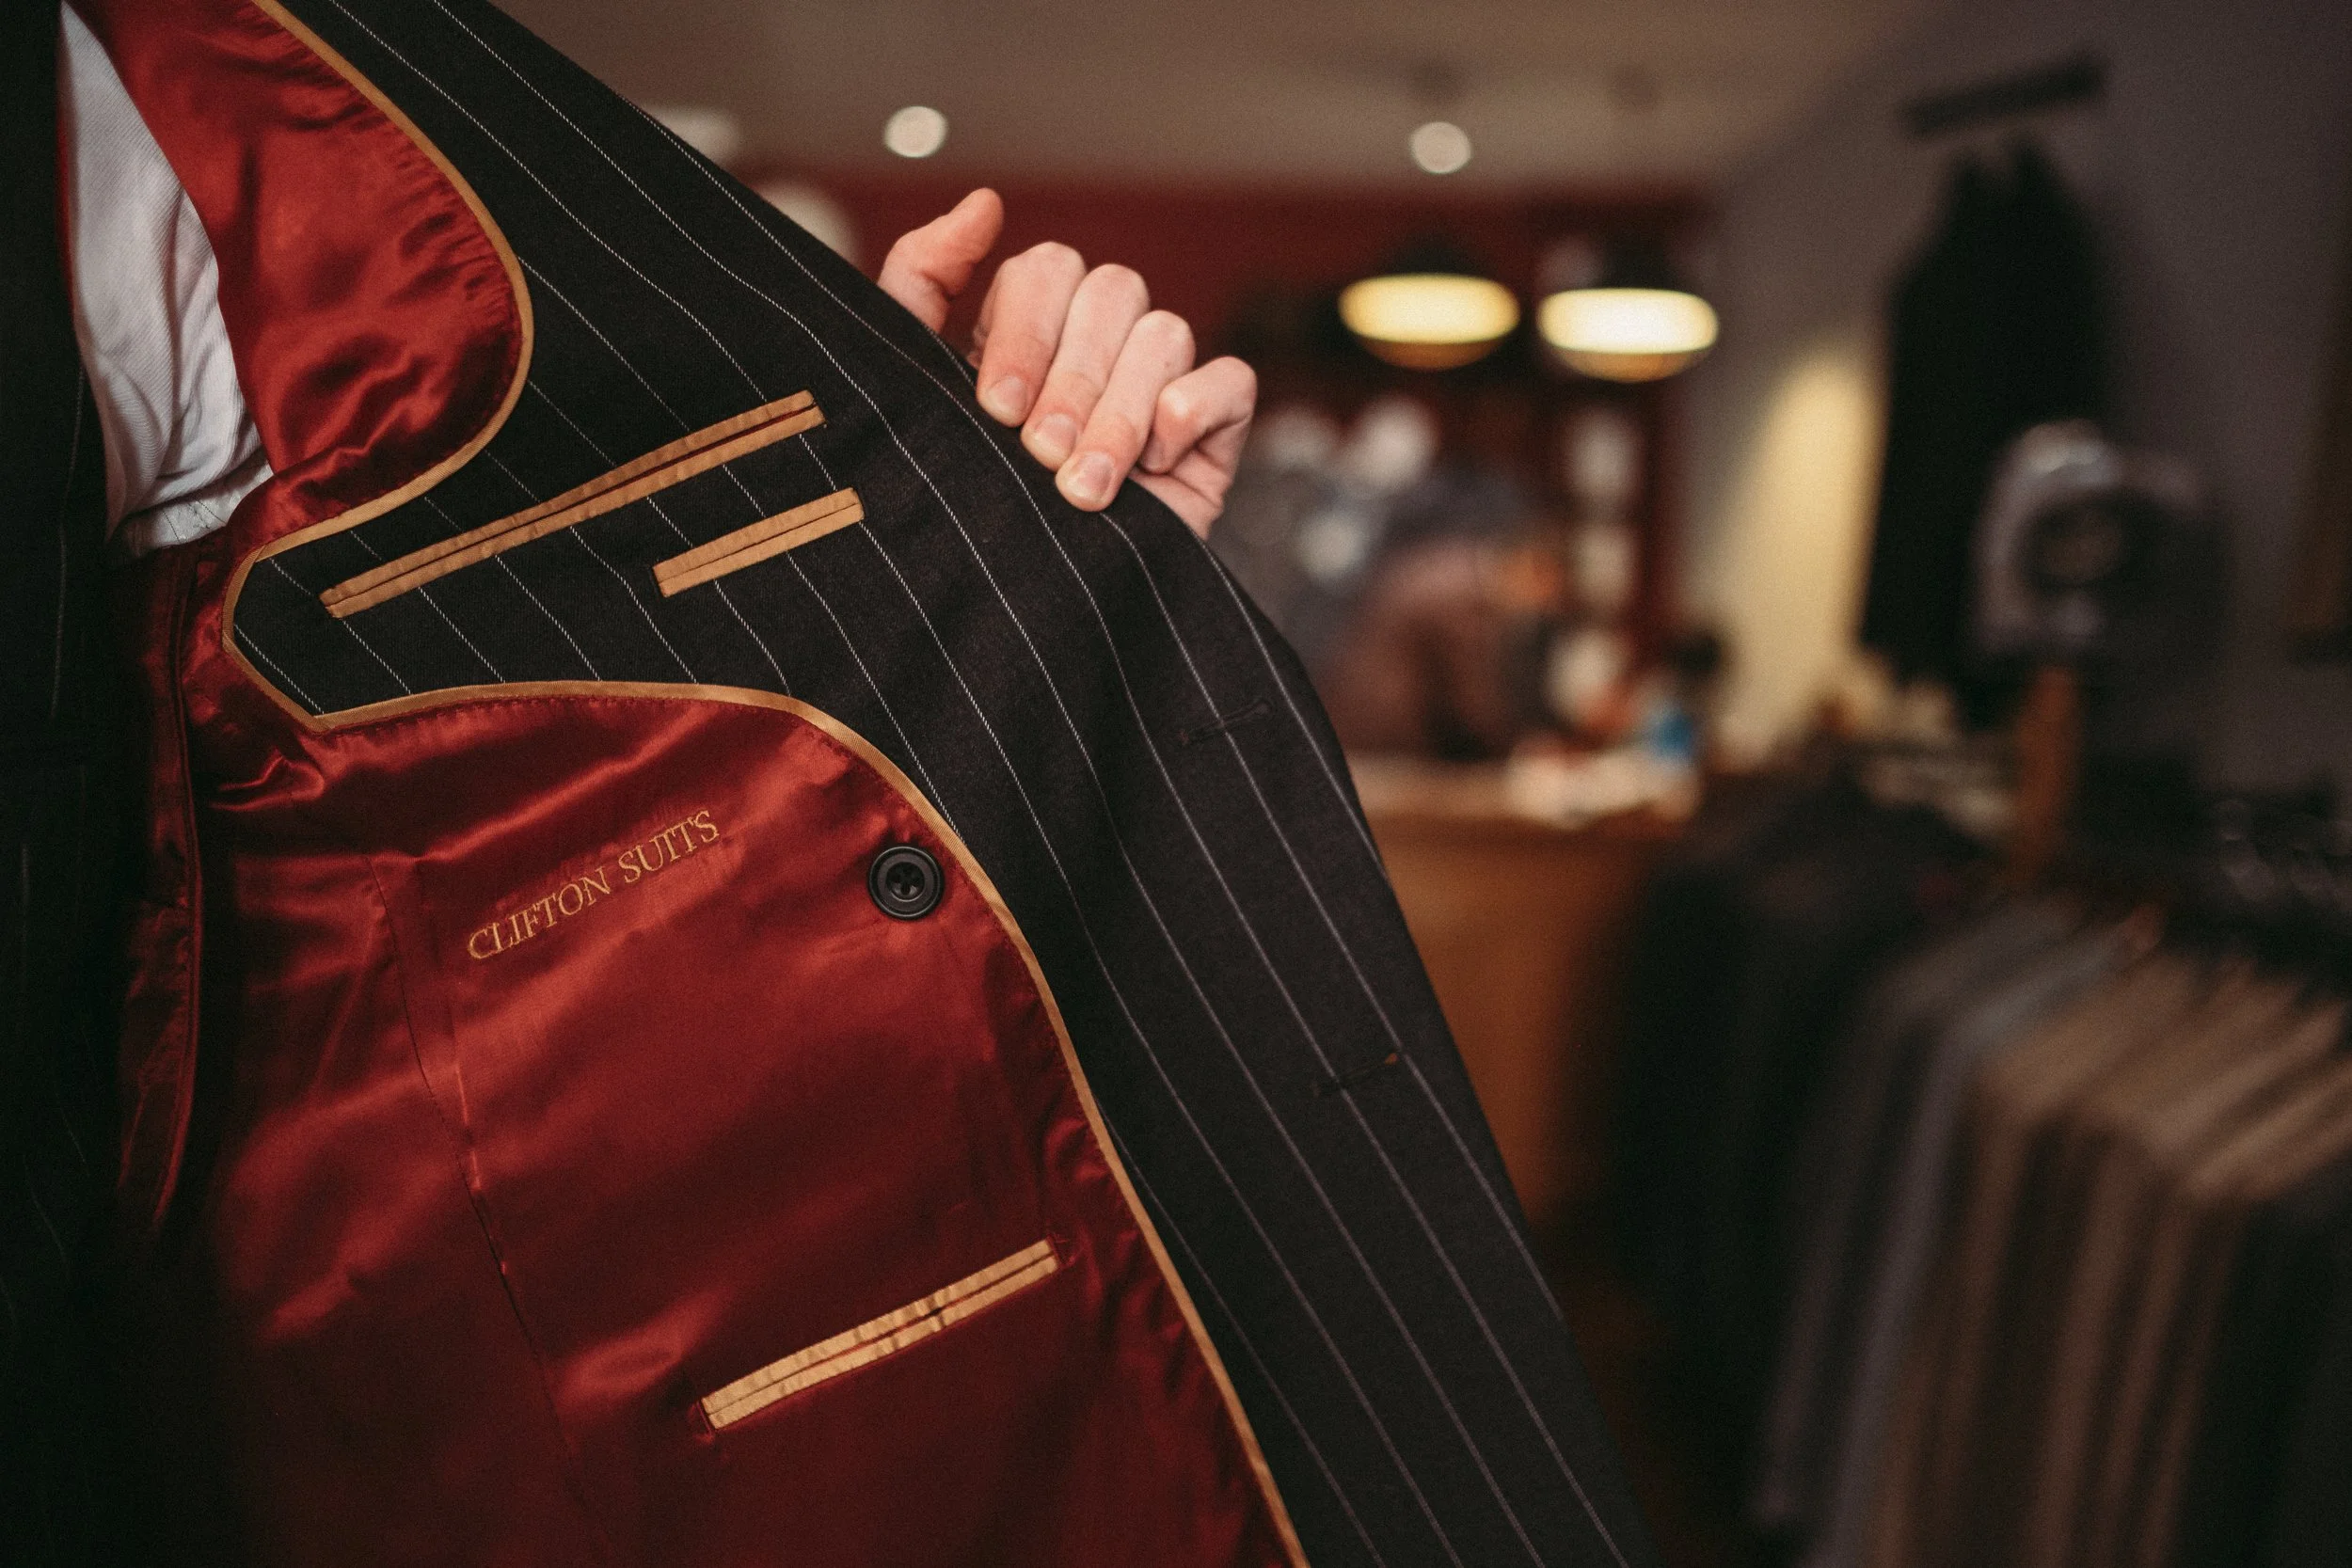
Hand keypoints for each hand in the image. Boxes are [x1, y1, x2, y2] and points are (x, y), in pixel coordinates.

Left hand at [877, 188, 1254, 538]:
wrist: (1021, 635)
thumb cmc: (963, 517)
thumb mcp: (913, 396)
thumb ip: (921, 285)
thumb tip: (984, 202)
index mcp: (1027, 331)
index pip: (1047, 269)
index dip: (1024, 331)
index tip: (993, 410)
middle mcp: (1097, 348)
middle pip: (1112, 289)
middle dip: (1072, 379)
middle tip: (1041, 456)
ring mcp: (1159, 389)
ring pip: (1166, 333)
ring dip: (1121, 414)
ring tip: (1084, 491)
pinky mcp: (1213, 436)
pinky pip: (1231, 380)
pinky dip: (1193, 410)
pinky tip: (1155, 463)